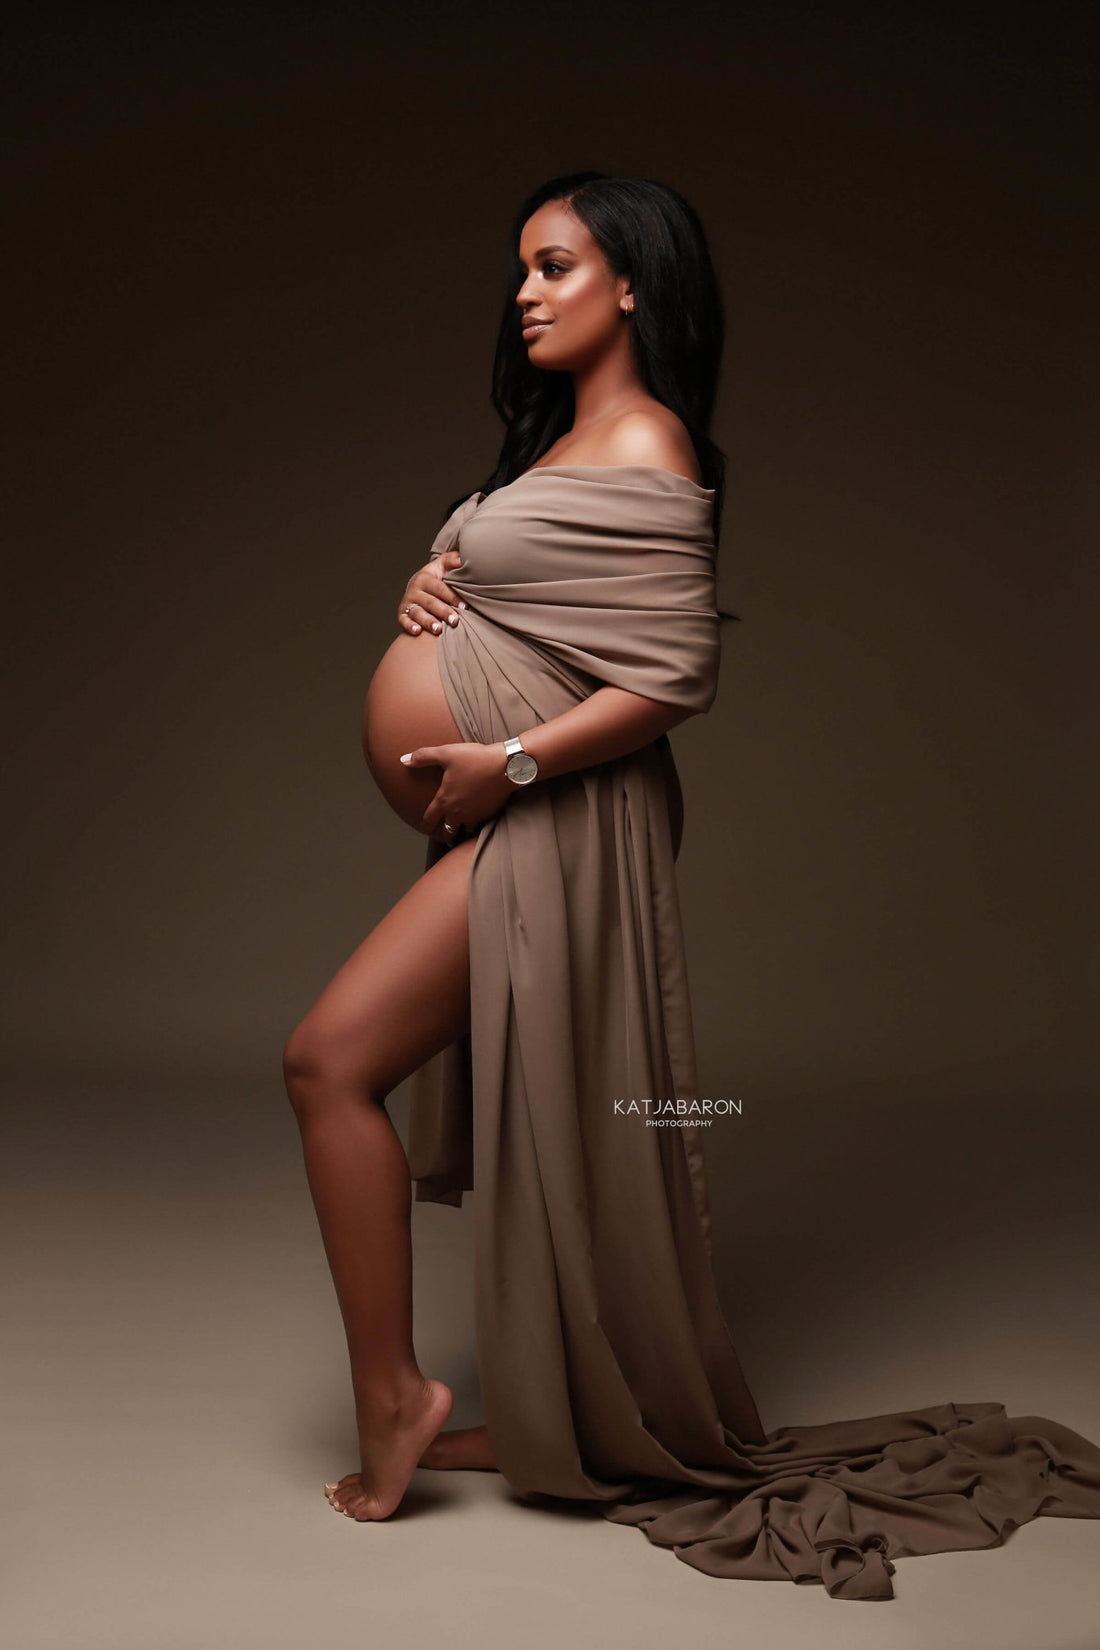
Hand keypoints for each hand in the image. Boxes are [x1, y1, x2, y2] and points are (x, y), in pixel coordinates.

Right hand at [399, 550, 465, 635]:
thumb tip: (462, 558)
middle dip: (443, 611)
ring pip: (417, 613)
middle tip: (455, 621)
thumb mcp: (442, 566)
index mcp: (424, 578)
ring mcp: (408, 603)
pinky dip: (409, 626)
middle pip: (430, 602)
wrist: (417, 588)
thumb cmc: (434, 579)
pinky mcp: (402, 615)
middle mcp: (414, 590)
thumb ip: (451, 561)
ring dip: (428, 621)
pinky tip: (418, 631)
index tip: (464, 606)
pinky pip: (404, 621)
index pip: (439, 588)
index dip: (452, 597)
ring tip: (438, 629)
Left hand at [399, 742, 516, 837]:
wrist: (506, 766)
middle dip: (446, 835)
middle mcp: (458, 812)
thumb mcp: (445, 753)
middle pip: (449, 832)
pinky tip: (479, 821)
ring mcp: (475, 815)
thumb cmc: (475, 758)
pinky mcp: (490, 814)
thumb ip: (422, 757)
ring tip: (462, 831)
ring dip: (462, 831)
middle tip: (445, 837)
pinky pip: (481, 825)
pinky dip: (478, 825)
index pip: (430, 819)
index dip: (426, 825)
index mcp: (445, 800)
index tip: (426, 829)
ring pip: (466, 831)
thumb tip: (403, 759)